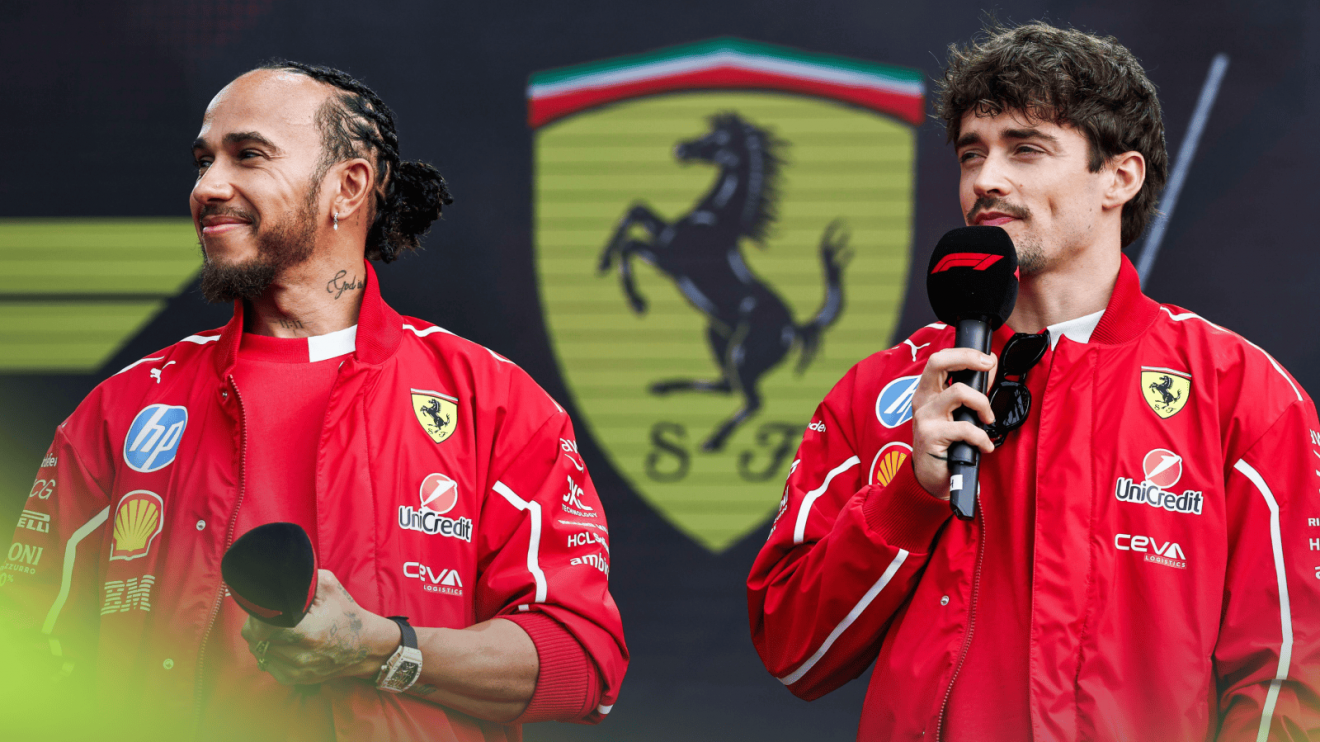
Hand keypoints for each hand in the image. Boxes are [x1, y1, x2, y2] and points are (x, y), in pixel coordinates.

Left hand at [241, 569, 399, 685]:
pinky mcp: (294, 680)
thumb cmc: (345, 614)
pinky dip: (271, 653)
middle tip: (270, 615)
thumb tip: (277, 570)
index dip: (257, 616)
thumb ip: (303, 578)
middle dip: (258, 625)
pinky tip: (283, 643)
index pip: (259, 628)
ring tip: (279, 628)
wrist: (364, 646)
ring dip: (263, 640)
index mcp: (306, 632)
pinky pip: (267, 664)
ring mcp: (296, 670)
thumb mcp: (329, 587)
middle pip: (255, 640)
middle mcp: (299, 656)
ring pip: (259, 652)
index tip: (264, 607)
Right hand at [910, 348, 997, 499]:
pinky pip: (965, 428)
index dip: (965, 353)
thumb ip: (970, 394)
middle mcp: (923, 400)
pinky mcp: (931, 435)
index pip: (940, 359)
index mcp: (928, 392)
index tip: (987, 360)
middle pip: (938, 362)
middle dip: (968, 358)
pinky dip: (982, 438)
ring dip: (983, 404)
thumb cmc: (946, 444)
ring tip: (988, 420)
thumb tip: (989, 369)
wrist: (931, 478)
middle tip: (988, 365)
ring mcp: (925, 416)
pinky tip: (984, 447)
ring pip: (959, 392)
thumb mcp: (957, 414)